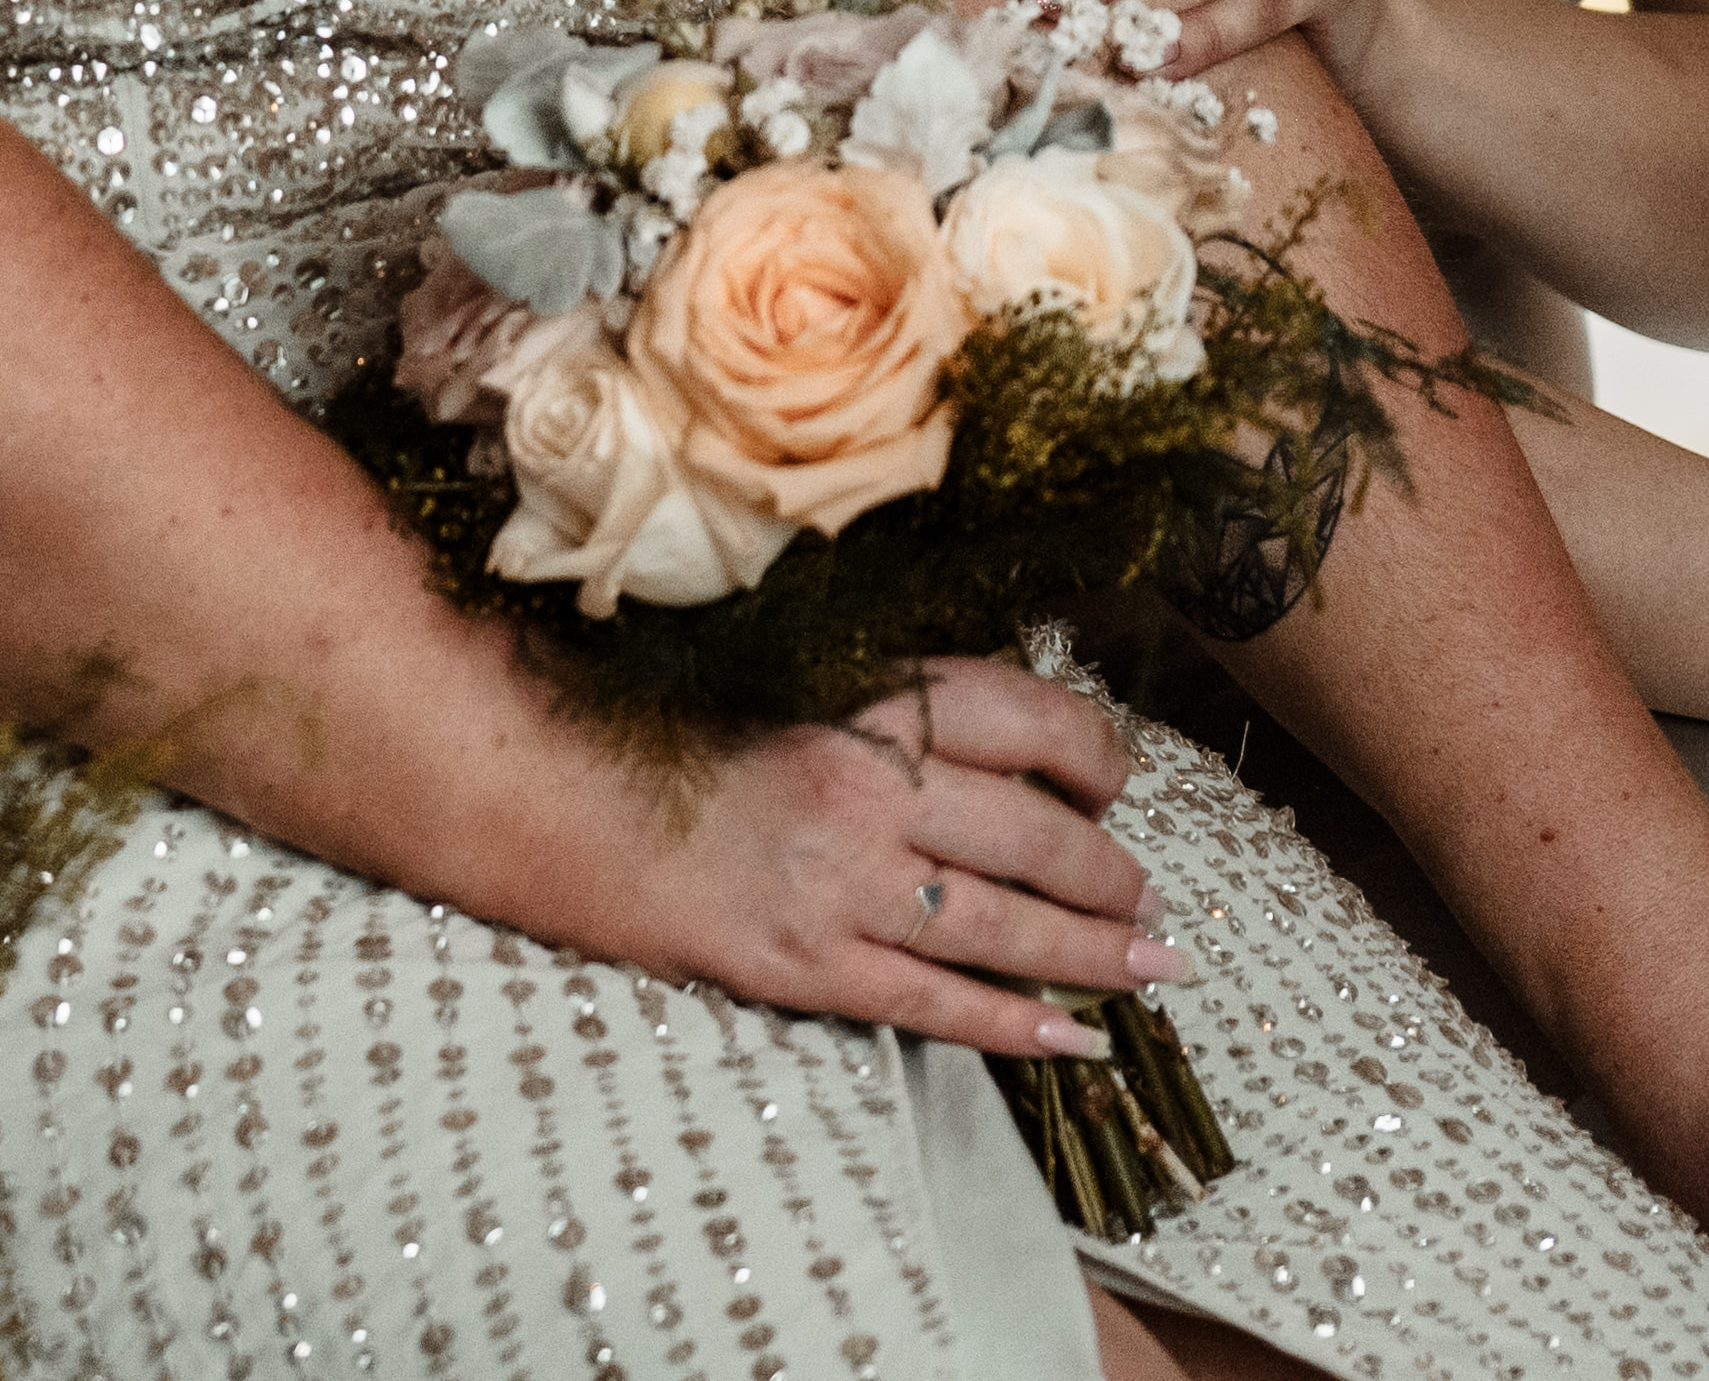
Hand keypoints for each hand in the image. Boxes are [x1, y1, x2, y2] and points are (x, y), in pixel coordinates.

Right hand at [540, 654, 1181, 1058]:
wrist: (555, 789)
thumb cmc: (673, 717)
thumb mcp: (793, 667)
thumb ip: (895, 691)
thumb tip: (1014, 733)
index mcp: (872, 697)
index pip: (1036, 723)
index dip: (1099, 758)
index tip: (1114, 784)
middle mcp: (871, 787)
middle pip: (1044, 841)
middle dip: (1116, 880)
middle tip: (1148, 902)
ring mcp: (840, 884)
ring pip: (1009, 930)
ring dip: (1099, 956)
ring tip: (1153, 969)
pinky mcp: (805, 961)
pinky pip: (937, 1004)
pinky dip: (1017, 1028)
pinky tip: (1077, 1039)